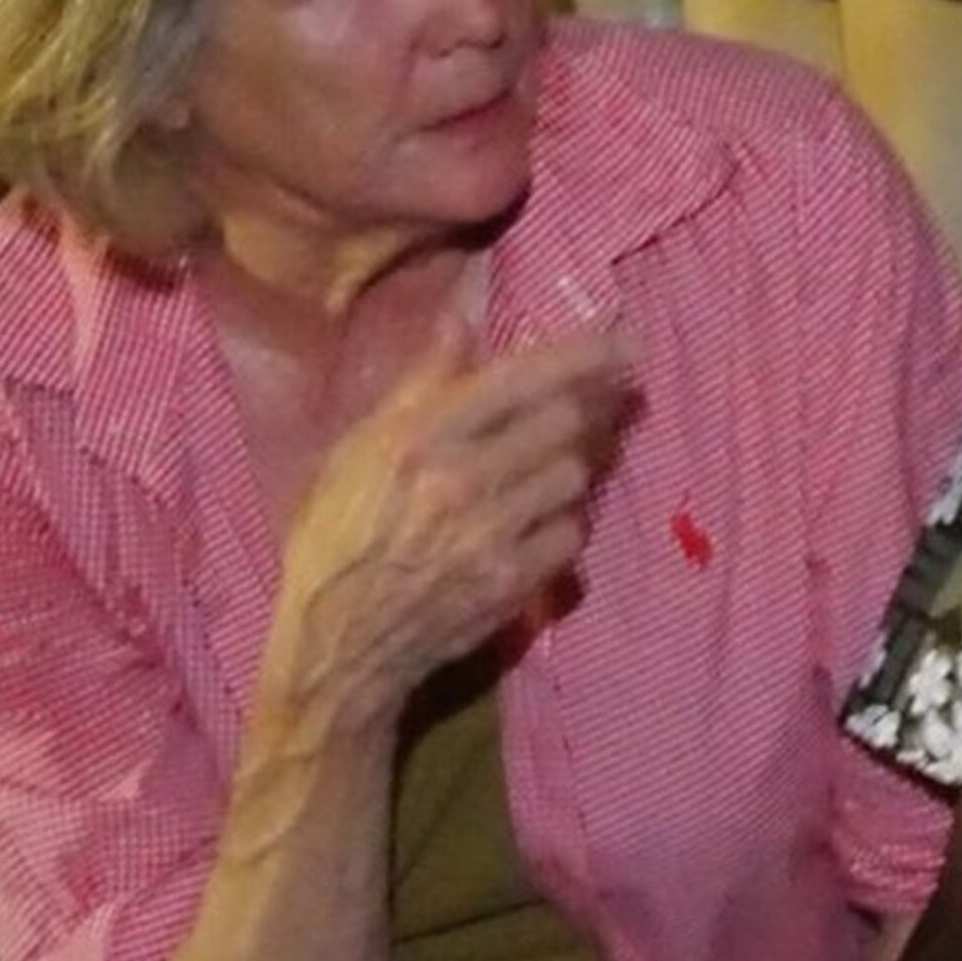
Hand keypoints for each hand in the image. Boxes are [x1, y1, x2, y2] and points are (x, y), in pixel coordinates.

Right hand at [269, 314, 633, 727]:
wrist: (335, 642)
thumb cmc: (335, 535)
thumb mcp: (356, 449)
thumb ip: (419, 384)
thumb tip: (462, 317)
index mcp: (418, 437)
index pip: (522, 379)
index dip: (584, 354)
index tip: (626, 341)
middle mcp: (461, 479)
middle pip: (564, 421)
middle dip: (592, 404)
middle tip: (609, 396)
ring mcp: (491, 534)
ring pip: (573, 474)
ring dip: (574, 461)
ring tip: (559, 459)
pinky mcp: (512, 581)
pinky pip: (570, 533)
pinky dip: (565, 521)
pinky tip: (541, 519)